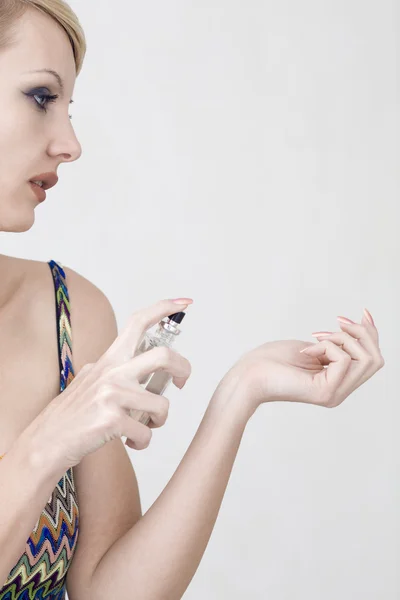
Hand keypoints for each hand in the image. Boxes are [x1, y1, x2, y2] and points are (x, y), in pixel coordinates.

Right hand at [24, 299, 191, 469]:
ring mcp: (112, 394)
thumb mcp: (89, 380)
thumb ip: (114, 370)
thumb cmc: (70, 417)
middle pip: (164, 356)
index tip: (184, 302)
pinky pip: (147, 433)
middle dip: (183, 369)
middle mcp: (112, 372)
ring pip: (162, 405)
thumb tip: (141, 366)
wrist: (45, 443)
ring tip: (143, 426)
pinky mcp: (112, 419)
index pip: (138, 323)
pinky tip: (130, 442)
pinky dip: (143, 442)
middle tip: (181, 382)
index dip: (164, 308)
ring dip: (158, 421)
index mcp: (109, 360)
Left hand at [222, 309, 383, 415]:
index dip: (372, 334)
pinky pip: (343, 359)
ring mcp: (334, 394)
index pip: (372, 360)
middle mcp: (340, 392)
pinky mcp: (325, 392)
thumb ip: (336, 345)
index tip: (362, 313)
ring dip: (343, 338)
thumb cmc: (271, 361)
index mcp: (337, 383)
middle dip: (361, 333)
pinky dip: (327, 345)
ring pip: (366, 359)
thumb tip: (360, 328)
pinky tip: (306, 350)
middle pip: (376, 360)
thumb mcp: (312, 346)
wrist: (247, 376)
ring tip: (317, 337)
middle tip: (337, 322)